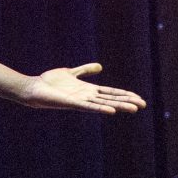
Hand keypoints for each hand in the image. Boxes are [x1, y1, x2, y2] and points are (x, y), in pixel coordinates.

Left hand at [16, 62, 146, 113]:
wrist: (34, 88)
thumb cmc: (50, 82)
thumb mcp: (71, 72)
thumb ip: (85, 70)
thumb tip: (100, 67)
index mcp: (88, 90)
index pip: (111, 92)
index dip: (124, 94)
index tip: (139, 98)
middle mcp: (87, 97)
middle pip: (111, 99)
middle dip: (127, 101)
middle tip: (142, 105)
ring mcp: (80, 101)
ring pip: (104, 104)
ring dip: (118, 106)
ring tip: (133, 109)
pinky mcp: (72, 103)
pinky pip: (88, 107)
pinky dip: (100, 108)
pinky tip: (111, 110)